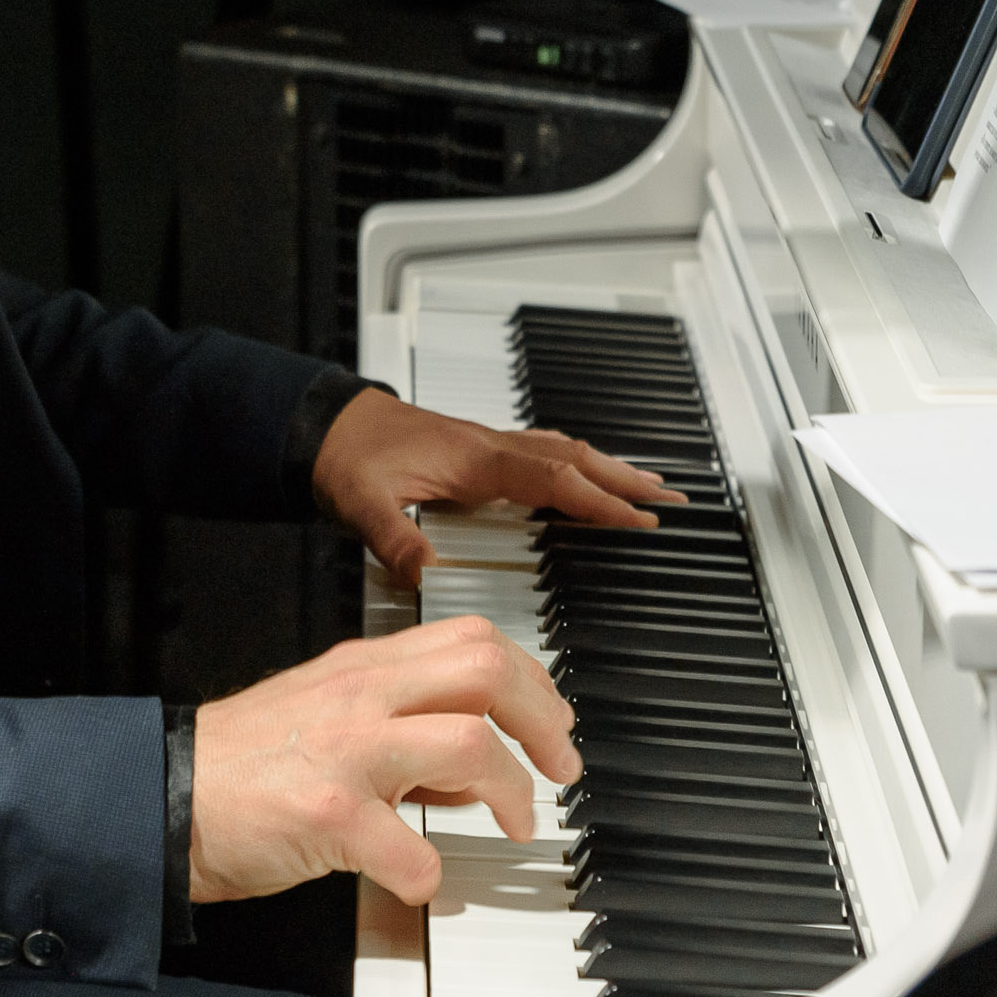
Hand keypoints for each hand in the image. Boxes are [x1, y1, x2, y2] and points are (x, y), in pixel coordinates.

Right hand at [189, 616, 578, 906]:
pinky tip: (421, 878)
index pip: (472, 641)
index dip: (531, 680)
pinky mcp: (328, 814)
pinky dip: (430, 873)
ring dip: (510, 790)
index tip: (551, 724)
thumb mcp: (329, 720)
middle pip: (485, 670)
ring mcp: (345, 751)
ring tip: (516, 822)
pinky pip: (411, 847)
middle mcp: (359, 697)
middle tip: (558, 769)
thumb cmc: (244, 766)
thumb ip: (402, 732)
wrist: (163, 796)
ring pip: (466, 743)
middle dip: (543, 722)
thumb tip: (474, 766)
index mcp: (362, 670)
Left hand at [313, 388, 683, 585]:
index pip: (554, 479)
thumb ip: (393, 537)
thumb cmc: (346, 457)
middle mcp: (489, 448)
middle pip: (574, 459)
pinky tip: (584, 479)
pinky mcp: (478, 451)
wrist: (324, 426)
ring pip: (564, 452)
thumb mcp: (361, 503)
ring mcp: (487, 446)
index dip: (599, 501)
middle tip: (672, 500)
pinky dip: (577, 466)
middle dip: (626, 480)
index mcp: (475, 459)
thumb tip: (423, 570)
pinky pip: (544, 453)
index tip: (641, 520)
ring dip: (608, 469)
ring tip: (648, 488)